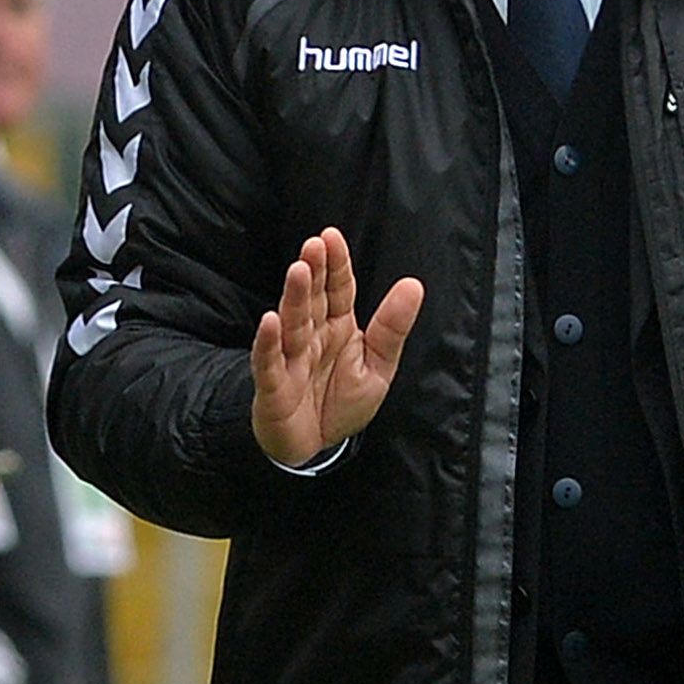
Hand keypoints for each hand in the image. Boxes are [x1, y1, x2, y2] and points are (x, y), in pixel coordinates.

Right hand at [250, 228, 422, 468]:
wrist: (314, 447)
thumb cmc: (341, 403)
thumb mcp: (378, 367)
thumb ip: (392, 328)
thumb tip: (413, 285)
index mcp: (338, 328)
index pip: (338, 290)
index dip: (336, 265)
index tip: (331, 236)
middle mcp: (312, 337)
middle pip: (313, 300)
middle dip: (313, 272)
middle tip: (314, 244)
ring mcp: (290, 359)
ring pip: (292, 323)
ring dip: (294, 297)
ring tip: (298, 270)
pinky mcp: (273, 387)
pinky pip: (269, 362)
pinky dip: (269, 343)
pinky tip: (270, 321)